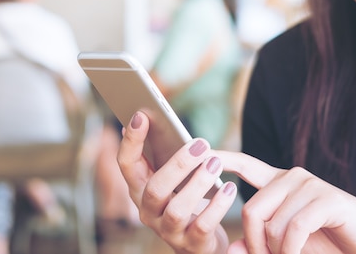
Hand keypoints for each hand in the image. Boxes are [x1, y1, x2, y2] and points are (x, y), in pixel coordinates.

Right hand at [117, 111, 238, 253]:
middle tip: (201, 144)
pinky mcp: (192, 245)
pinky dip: (217, 207)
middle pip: (154, 189)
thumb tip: (141, 116)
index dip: (131, 141)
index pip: (126, 165)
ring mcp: (168, 231)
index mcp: (139, 189)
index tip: (142, 114)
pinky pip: (203, 227)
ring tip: (215, 164)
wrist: (201, 243)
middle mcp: (148, 212)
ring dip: (198, 185)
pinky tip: (230, 189)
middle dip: (177, 165)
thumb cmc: (185, 198)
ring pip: (177, 210)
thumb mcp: (170, 177)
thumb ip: (158, 152)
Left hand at [218, 152, 355, 253]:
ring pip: (271, 224)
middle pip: (250, 210)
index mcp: (279, 182)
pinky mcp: (327, 199)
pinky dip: (292, 252)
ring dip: (277, 252)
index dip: (221, 158)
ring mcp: (310, 185)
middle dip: (255, 245)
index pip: (244, 164)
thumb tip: (231, 249)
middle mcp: (292, 177)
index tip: (198, 152)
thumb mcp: (286, 246)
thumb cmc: (328, 242)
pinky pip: (293, 229)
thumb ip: (260, 244)